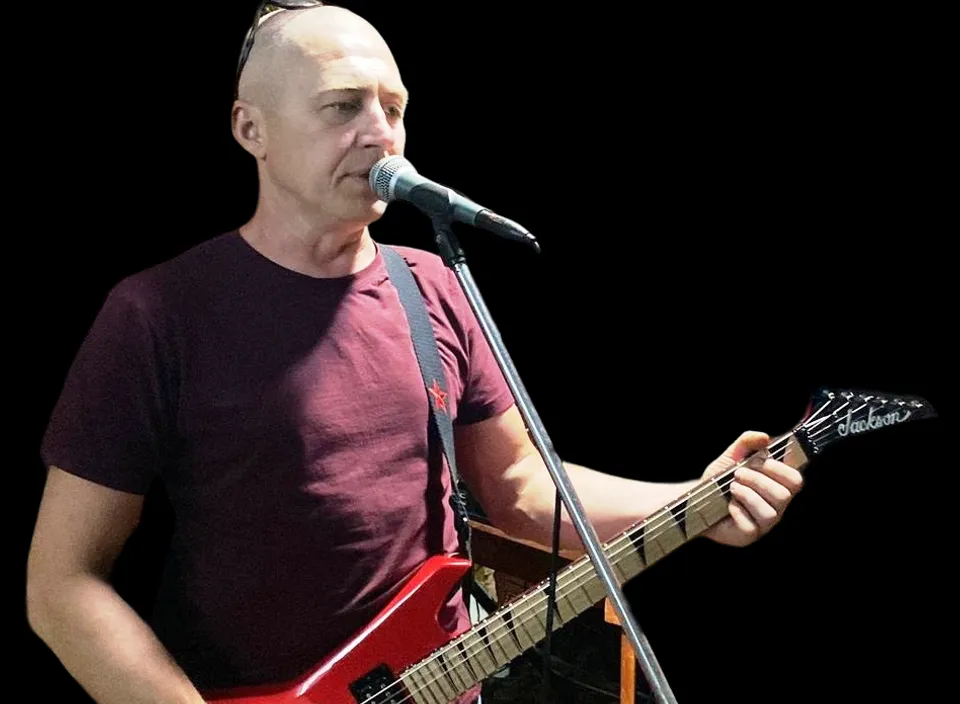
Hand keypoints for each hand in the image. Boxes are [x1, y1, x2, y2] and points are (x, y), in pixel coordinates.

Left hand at [701, 431, 802, 546]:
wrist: (696, 499)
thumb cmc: (719, 479)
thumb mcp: (731, 456)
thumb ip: (746, 442)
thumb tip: (764, 437)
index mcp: (777, 486)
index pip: (796, 480)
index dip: (781, 470)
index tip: (761, 461)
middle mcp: (775, 506)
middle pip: (783, 495)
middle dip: (758, 480)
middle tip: (738, 473)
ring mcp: (763, 523)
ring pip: (769, 512)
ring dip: (747, 494)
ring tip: (732, 487)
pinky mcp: (748, 535)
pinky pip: (750, 525)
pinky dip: (737, 510)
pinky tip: (728, 504)